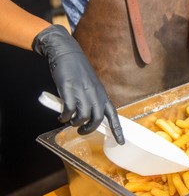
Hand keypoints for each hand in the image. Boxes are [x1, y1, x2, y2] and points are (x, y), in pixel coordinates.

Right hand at [32, 25, 123, 144]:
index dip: (117, 129)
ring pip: (82, 117)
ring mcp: (82, 92)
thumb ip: (93, 99)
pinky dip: (64, 117)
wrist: (68, 53)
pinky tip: (61, 116)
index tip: (121, 142)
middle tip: (81, 131)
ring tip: (68, 121)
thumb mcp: (91, 86)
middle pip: (97, 119)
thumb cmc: (79, 71)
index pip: (113, 114)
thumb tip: (91, 116)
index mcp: (102, 94)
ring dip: (74, 123)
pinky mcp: (69, 90)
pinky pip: (68, 110)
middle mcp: (94, 94)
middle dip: (89, 129)